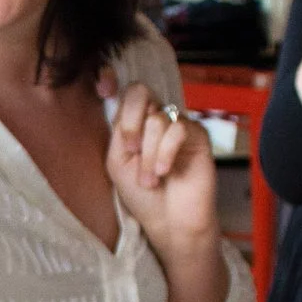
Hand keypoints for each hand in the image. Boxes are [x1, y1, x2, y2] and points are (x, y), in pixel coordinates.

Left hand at [101, 76, 215, 253]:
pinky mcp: (198, 136)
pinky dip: (166, 153)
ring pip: (157, 118)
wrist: (169, 222)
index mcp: (134, 123)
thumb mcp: (118, 162)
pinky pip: (178, 129)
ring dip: (149, 154)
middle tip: (131, 151)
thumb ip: (118, 130)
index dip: (112, 79)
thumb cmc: (144, 196)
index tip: (103, 87)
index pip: (125, 90)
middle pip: (139, 92)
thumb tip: (116, 97)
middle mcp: (155, 119)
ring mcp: (177, 125)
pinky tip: (165, 172)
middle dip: (130, 124)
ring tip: (151, 179)